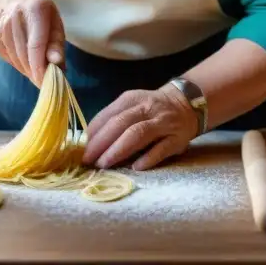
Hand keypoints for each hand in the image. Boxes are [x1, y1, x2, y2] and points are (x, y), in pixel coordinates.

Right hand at [0, 0, 64, 85]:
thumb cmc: (41, 15)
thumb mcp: (55, 24)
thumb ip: (57, 44)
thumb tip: (56, 64)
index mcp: (36, 8)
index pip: (36, 44)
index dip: (41, 66)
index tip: (46, 82)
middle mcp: (15, 14)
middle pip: (24, 54)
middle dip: (35, 72)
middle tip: (44, 82)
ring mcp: (1, 24)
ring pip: (15, 58)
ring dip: (26, 69)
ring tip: (37, 70)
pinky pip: (6, 57)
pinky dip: (17, 64)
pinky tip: (25, 60)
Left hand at [82, 84, 198, 170]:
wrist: (186, 103)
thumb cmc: (150, 109)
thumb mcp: (131, 105)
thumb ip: (112, 119)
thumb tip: (87, 140)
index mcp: (131, 99)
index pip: (108, 114)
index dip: (93, 132)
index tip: (79, 148)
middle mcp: (147, 108)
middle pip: (120, 123)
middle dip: (101, 142)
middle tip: (87, 159)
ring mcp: (163, 123)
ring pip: (138, 133)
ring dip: (118, 149)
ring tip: (104, 164)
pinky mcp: (177, 139)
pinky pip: (161, 148)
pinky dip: (148, 158)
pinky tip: (135, 167)